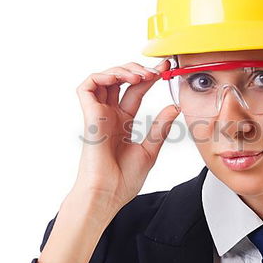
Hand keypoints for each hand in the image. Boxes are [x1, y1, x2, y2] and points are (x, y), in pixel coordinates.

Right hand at [72, 58, 179, 220]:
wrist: (108, 193)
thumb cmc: (123, 179)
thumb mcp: (150, 150)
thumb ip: (160, 127)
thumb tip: (174, 107)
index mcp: (122, 122)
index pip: (135, 91)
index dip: (149, 77)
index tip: (165, 69)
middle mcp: (109, 115)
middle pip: (120, 80)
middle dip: (138, 69)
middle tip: (156, 70)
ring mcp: (98, 114)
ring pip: (104, 78)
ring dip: (122, 70)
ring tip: (141, 75)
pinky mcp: (89, 115)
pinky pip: (88, 86)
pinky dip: (103, 76)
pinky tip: (122, 78)